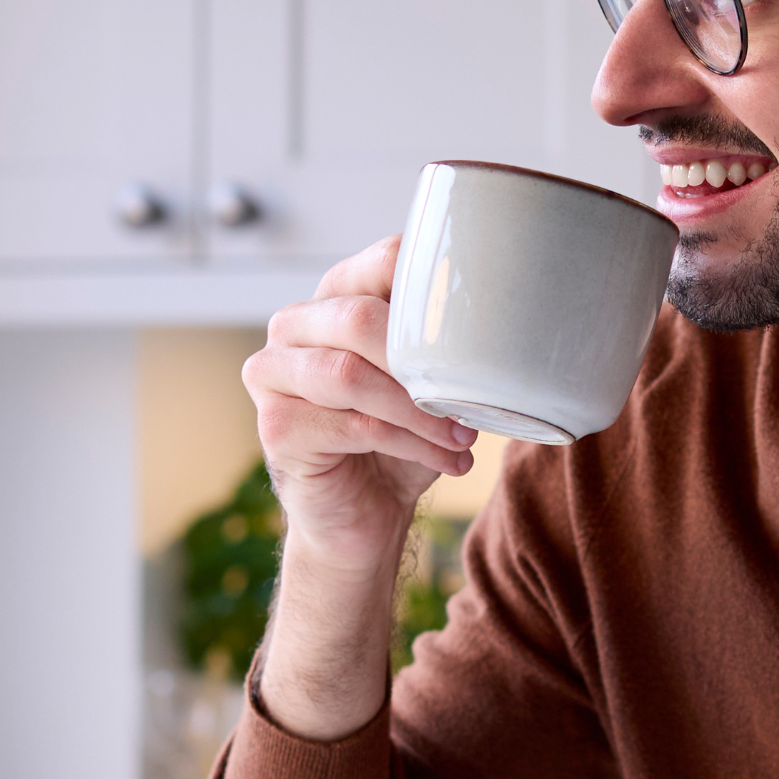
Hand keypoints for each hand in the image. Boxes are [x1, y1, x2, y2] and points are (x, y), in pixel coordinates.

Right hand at [242, 235, 474, 579]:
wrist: (362, 516)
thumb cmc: (399, 440)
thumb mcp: (428, 383)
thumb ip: (442, 344)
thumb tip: (505, 322)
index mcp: (336, 297)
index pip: (381, 263)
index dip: (434, 294)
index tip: (480, 333)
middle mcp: (293, 326)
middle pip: (357, 317)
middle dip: (423, 360)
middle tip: (469, 398)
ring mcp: (273, 374)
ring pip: (350, 375)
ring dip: (419, 410)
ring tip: (461, 435)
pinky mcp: (277, 427)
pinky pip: (353, 426)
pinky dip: (411, 444)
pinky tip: (447, 461)